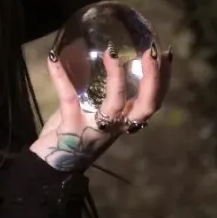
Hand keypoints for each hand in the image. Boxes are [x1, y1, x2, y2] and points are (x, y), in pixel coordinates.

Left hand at [30, 42, 173, 171]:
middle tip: (151, 52)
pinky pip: (68, 99)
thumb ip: (96, 88)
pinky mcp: (71, 128)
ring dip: (116, 78)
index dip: (163, 79)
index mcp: (124, 120)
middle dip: (153, 79)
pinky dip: (60, 77)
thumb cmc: (73, 135)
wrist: (50, 166)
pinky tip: (52, 59)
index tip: (166, 54)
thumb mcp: (90, 111)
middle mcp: (116, 125)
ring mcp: (95, 128)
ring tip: (112, 53)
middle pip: (145, 106)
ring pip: (114, 105)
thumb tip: (92, 51)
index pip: (152, 101)